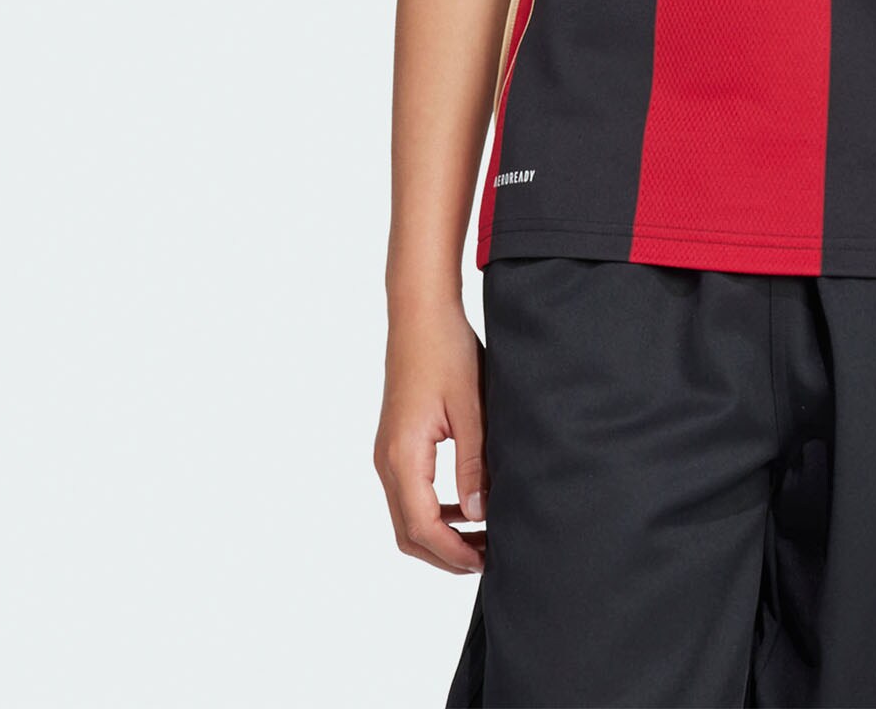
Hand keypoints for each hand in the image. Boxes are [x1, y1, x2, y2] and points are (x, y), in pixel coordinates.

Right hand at [373, 298, 488, 573]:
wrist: (420, 314)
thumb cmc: (447, 351)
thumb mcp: (470, 408)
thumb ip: (473, 463)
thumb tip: (480, 514)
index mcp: (403, 455)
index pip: (422, 527)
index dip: (453, 553)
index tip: (486, 561)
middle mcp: (387, 460)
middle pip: (409, 532)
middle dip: (446, 554)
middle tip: (488, 557)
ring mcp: (388, 453)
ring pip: (407, 516)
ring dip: (440, 535)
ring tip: (483, 537)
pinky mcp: (396, 444)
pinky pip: (409, 493)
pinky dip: (434, 511)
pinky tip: (466, 505)